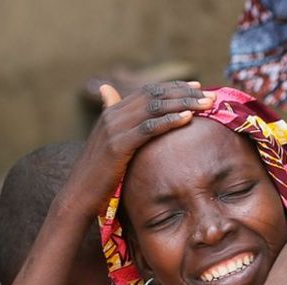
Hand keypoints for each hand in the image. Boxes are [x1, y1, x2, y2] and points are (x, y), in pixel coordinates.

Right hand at [55, 81, 213, 219]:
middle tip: (209, 94)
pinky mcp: (117, 146)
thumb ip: (123, 131)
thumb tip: (137, 129)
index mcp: (111, 113)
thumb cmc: (98, 177)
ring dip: (182, 103)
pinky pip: (148, 128)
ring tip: (205, 104)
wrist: (78, 196)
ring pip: (153, 107)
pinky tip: (187, 118)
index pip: (147, 91)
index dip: (173, 87)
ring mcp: (113, 129)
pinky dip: (169, 121)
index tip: (197, 87)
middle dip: (183, 92)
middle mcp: (111, 115)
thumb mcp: (110, 148)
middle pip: (153, 95)